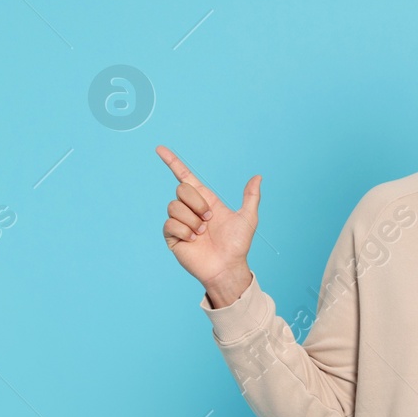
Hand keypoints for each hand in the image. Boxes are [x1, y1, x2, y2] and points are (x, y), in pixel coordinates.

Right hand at [156, 145, 259, 294]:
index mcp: (205, 200)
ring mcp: (180, 222)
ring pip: (175, 207)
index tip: (159, 149)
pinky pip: (171, 224)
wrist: (227, 267)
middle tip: (209, 219)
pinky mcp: (172, 236)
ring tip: (202, 233)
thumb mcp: (248, 218)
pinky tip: (194, 240)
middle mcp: (190, 209)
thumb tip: (258, 177)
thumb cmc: (237, 245)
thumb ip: (251, 197)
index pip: (184, 176)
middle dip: (197, 203)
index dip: (172, 162)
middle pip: (181, 190)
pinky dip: (185, 231)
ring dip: (192, 220)